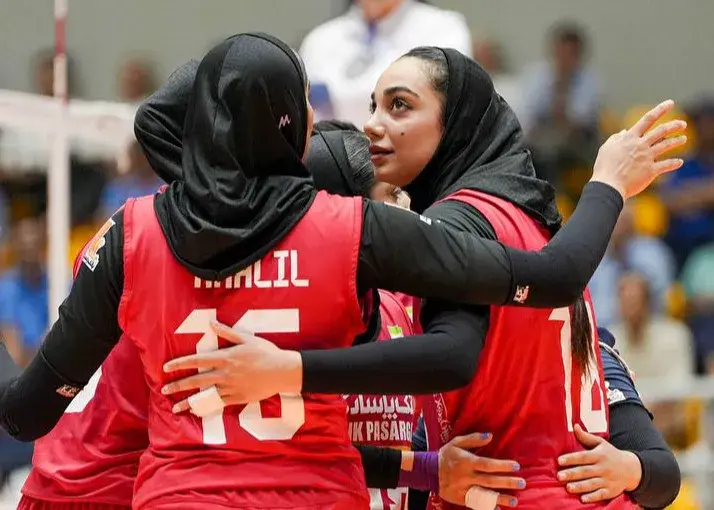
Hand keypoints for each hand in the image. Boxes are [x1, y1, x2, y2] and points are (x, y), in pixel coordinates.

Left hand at [162, 321, 302, 412]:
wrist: (283, 371)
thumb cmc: (266, 352)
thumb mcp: (247, 338)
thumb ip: (227, 332)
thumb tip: (211, 323)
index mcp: (225, 358)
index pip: (197, 361)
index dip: (180, 364)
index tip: (167, 368)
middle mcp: (225, 374)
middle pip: (197, 381)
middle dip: (178, 386)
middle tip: (164, 390)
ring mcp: (231, 388)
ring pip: (205, 396)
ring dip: (189, 403)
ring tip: (175, 408)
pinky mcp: (239, 398)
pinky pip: (219, 404)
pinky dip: (207, 407)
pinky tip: (197, 411)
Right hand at [438, 432, 523, 507]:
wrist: (429, 471)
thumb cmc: (446, 455)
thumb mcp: (456, 442)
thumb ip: (473, 439)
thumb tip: (490, 436)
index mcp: (467, 462)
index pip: (487, 464)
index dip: (502, 466)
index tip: (516, 466)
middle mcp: (467, 477)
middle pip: (490, 481)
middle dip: (507, 482)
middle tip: (522, 483)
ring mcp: (464, 489)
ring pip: (484, 495)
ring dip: (500, 499)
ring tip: (514, 501)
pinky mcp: (461, 498)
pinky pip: (476, 504)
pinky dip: (486, 507)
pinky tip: (497, 509)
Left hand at [557, 424, 641, 502]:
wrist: (632, 469)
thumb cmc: (611, 454)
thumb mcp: (601, 443)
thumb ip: (586, 437)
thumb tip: (574, 425)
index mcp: (599, 455)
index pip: (583, 456)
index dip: (571, 458)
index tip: (559, 461)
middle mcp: (603, 468)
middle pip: (585, 471)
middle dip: (572, 474)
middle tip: (559, 476)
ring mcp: (607, 480)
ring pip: (592, 484)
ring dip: (580, 486)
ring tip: (568, 488)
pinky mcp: (611, 491)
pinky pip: (601, 494)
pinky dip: (592, 497)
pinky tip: (583, 499)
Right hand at [591, 99, 686, 198]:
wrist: (608, 185)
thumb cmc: (604, 167)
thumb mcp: (606, 148)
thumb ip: (616, 138)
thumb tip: (624, 131)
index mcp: (630, 138)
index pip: (648, 119)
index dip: (660, 109)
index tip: (670, 103)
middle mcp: (641, 145)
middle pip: (662, 131)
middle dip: (674, 125)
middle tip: (683, 124)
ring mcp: (647, 157)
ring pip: (667, 145)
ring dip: (677, 141)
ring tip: (684, 139)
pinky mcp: (651, 171)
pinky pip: (666, 165)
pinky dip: (674, 163)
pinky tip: (680, 162)